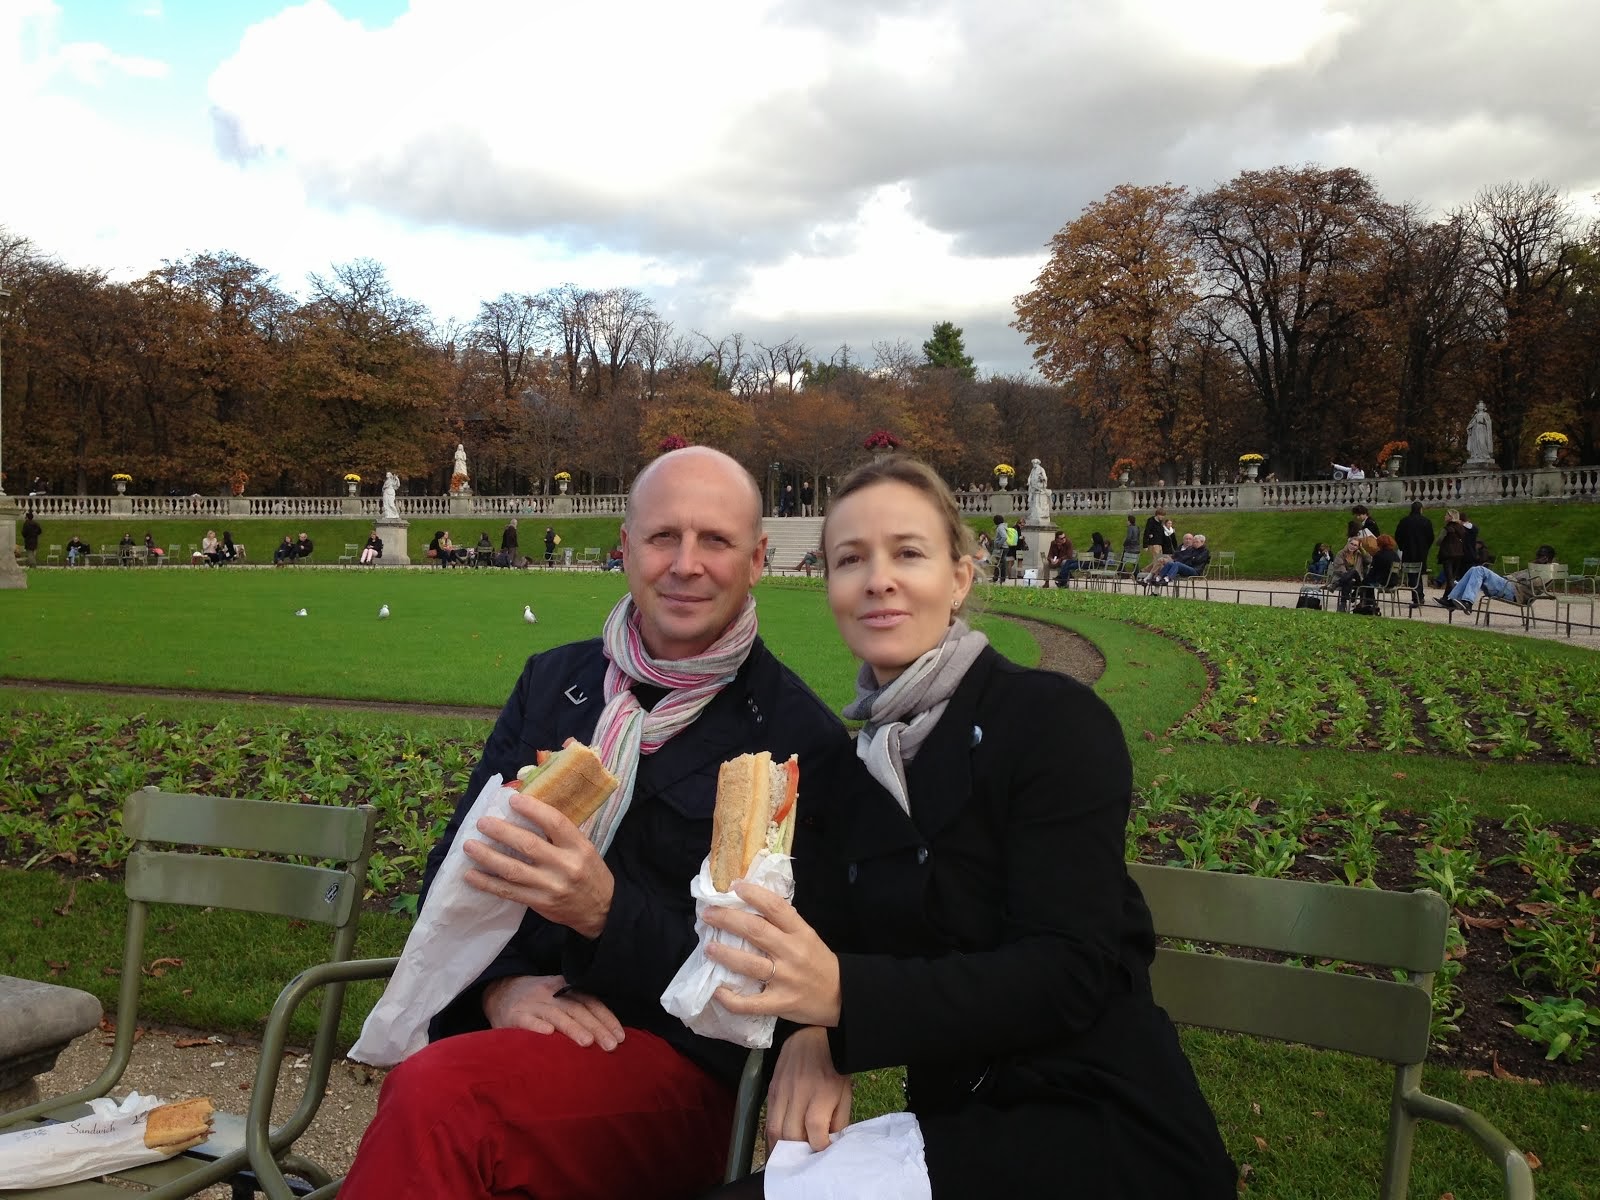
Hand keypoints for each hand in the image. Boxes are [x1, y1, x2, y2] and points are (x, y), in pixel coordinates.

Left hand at [463, 791, 614, 938]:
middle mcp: (565, 866)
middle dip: (502, 832)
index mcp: (579, 847)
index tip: (512, 800)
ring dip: (488, 857)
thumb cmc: (589, 872)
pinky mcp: (540, 904)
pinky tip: (471, 875)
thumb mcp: (583, 848)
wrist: (601, 910)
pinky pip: (509, 892)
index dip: (533, 810)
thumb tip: (526, 812)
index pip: (555, 823)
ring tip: (469, 846)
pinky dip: (488, 883)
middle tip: (482, 822)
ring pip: (513, 870)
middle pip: (528, 845)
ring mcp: (551, 887)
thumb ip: (559, 834)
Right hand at [482, 975, 624, 1050]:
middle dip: (596, 1027)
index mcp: (566, 989)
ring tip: (588, 1043)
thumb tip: (611, 1031)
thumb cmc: (539, 1001)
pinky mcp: (514, 1015)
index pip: (590, 1001)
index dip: (606, 1018)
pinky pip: (526, 1021)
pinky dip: (536, 1027)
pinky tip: (548, 1035)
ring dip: (572, 1028)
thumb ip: (580, 1008)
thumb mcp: (560, 997)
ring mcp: (532, 1004)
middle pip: (578, 1009)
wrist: (499, 991)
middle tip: (612, 1045)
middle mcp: (551, 994)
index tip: (621, 1036)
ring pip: (556, 1015)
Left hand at [702, 881, 841, 1027]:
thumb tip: (751, 908)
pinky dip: (731, 999)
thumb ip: (784, 925)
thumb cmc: (819, 963)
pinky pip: (750, 1003)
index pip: (775, 907)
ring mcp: (785, 979)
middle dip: (727, 919)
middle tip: (708, 914)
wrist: (842, 997)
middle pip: (755, 931)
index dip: (753, 894)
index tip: (734, 886)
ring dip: (725, 954)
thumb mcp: (807, 936)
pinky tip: (717, 991)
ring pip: (749, 964)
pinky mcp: (780, 1003)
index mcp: (800, 933)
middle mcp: (792, 953)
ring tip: (708, 947)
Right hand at [766, 1027, 850, 1151]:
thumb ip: (838, 1121)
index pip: (815, 1130)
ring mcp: (782, 1090)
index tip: (823, 1152)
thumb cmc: (834, 1066)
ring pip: (774, 1130)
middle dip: (798, 1153)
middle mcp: (799, 1093)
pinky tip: (779, 1141)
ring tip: (788, 1157)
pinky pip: (768, 1118)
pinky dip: (772, 1134)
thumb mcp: (845, 1093)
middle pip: (791, 1135)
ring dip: (781, 1148)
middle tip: (805, 1158)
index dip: (819, 1147)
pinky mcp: (771, 1089)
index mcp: (823, 1093)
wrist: (813, 1034)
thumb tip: (828, 1145)